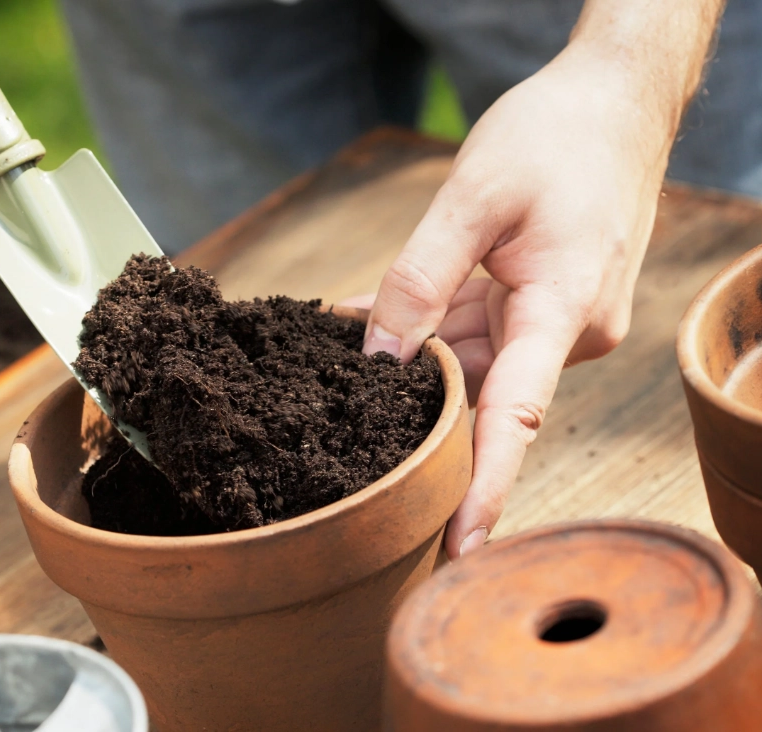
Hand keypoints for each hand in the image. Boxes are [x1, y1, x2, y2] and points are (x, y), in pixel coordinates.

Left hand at [353, 45, 675, 557]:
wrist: (616, 100)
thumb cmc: (556, 137)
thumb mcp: (472, 198)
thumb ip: (420, 280)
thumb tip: (379, 358)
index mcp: (562, 311)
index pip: (518, 417)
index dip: (486, 486)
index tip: (460, 547)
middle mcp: (566, 332)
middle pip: (481, 394)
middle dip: (414, 409)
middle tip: (346, 440)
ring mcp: (555, 321)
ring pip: (471, 361)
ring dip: (411, 359)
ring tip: (335, 360)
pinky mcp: (542, 303)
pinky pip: (476, 330)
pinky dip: (429, 326)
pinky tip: (368, 320)